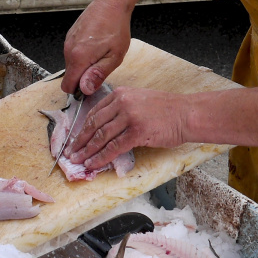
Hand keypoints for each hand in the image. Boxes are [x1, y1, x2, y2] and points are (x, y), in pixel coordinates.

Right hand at [62, 0, 131, 96]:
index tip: (92, 84)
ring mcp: (67, 42)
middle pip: (70, 76)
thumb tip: (85, 89)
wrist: (110, 3)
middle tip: (102, 66)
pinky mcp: (70, 36)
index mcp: (78, 58)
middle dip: (83, 77)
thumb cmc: (115, 28)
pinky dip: (82, 55)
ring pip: (71, 64)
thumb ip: (98, 74)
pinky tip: (96, 45)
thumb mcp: (114, 56)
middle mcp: (68, 50)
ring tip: (101, 54)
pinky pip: (72, 53)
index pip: (68, 86)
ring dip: (83, 65)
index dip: (80, 90)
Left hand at [66, 87, 190, 168]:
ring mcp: (129, 116)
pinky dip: (101, 157)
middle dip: (80, 141)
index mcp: (120, 94)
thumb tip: (105, 128)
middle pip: (94, 124)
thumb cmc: (168, 110)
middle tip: (70, 152)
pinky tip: (93, 163)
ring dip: (87, 151)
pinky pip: (113, 147)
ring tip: (77, 161)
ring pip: (101, 137)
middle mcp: (122, 103)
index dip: (82, 128)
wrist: (187, 113)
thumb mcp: (140, 100)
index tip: (75, 139)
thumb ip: (122, 110)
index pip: (95, 112)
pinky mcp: (136, 131)